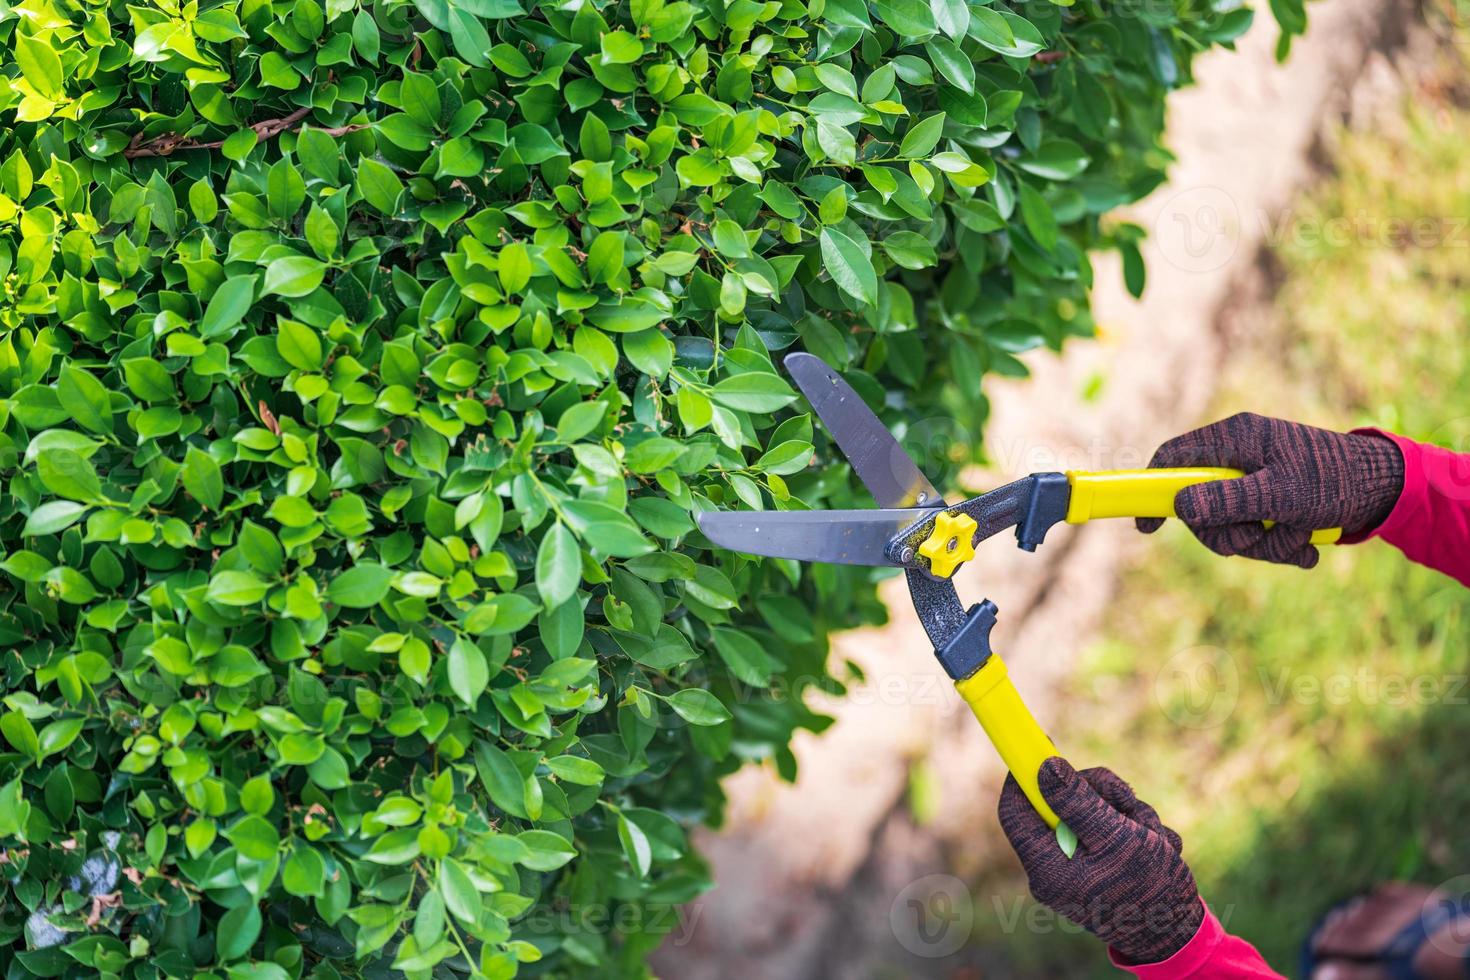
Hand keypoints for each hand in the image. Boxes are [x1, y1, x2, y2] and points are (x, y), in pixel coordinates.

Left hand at [998, 758, 1202, 964]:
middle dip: (1098, 794)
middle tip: (1127, 799)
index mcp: (1046, 865)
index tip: (1041, 747)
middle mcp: (1055, 867)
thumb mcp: (1116, 838)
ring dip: (1126, 813)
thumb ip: (1078, 803)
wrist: (1182, 932)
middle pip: (1059, 803)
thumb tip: (1043, 768)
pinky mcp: (1099, 865)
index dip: (1024, 775)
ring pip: (1090, 811)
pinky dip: (1137, 830)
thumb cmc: (1150, 889)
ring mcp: (1077, 867)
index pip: (1014, 811)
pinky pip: (1110, 829)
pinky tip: (1158, 848)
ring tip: (1153, 836)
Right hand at [1137, 412, 1403, 567]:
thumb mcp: (1280, 494)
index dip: (1154, 490)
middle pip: (1201, 505)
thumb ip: (1228, 501)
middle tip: (1258, 540)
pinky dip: (1280, 544)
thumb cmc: (1335, 480)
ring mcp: (1256, 478)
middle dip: (1230, 534)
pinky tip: (1306, 548)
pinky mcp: (1274, 499)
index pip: (1173, 458)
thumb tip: (1180, 508)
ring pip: (1232, 525)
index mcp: (1234, 439)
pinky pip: (1258, 531)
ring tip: (1297, 541)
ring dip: (1264, 543)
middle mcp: (1240, 456)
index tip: (1148, 526)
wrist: (1389, 487)